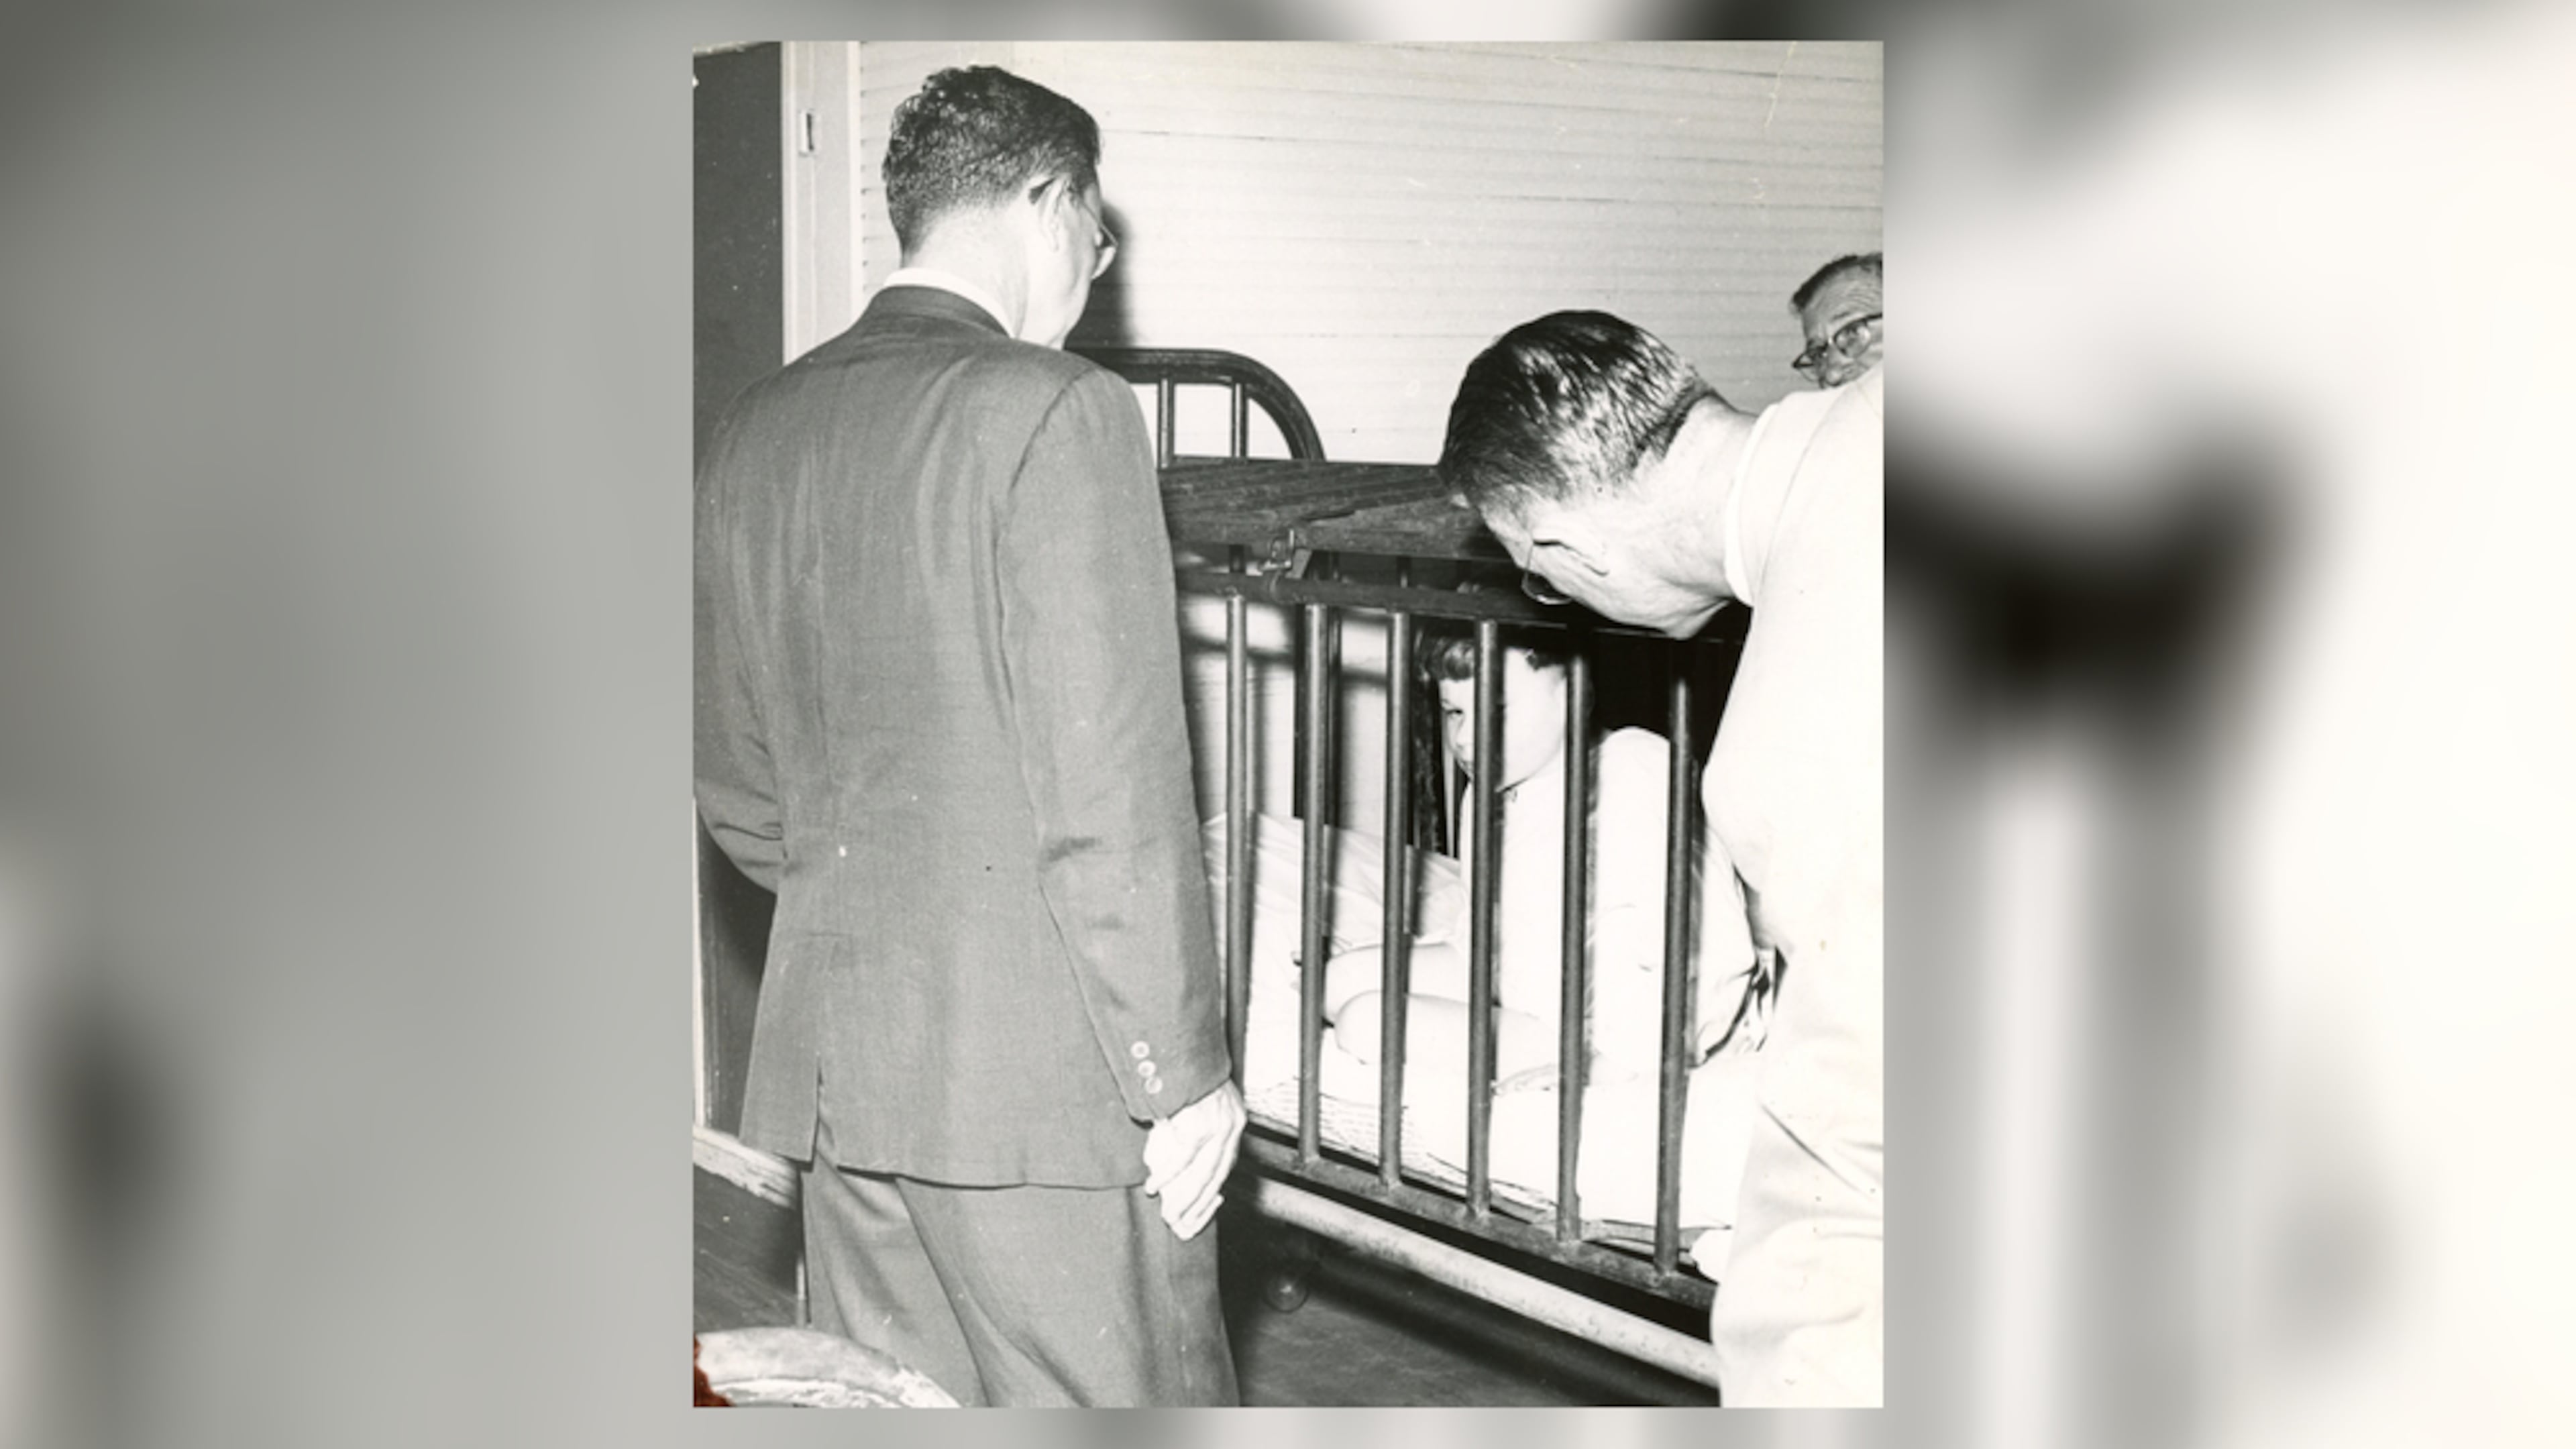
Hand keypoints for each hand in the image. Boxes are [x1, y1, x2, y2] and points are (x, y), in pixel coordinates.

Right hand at [1142, 1079, 1245, 1240]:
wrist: (1182, 1044)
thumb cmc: (1187, 1066)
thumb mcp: (1204, 1095)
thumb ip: (1202, 1119)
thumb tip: (1182, 1143)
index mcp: (1235, 1117)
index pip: (1229, 1161)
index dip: (1216, 1185)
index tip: (1207, 1201)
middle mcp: (1231, 1123)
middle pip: (1218, 1174)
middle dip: (1200, 1201)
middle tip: (1183, 1219)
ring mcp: (1217, 1125)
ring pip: (1203, 1174)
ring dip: (1184, 1198)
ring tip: (1168, 1213)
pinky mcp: (1199, 1124)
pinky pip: (1183, 1160)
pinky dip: (1167, 1176)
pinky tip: (1154, 1186)